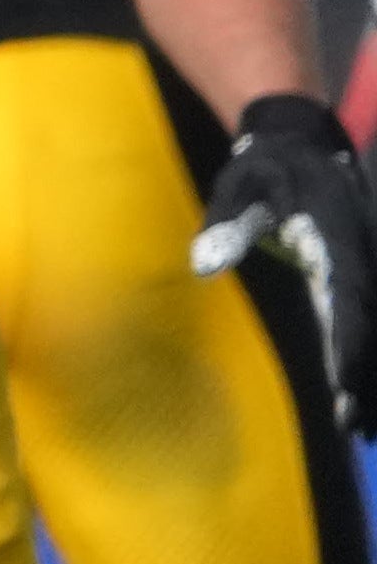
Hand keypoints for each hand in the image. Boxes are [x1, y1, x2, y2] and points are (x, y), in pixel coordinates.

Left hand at [196, 94, 376, 425]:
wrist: (300, 137)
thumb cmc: (263, 165)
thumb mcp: (238, 186)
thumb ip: (225, 225)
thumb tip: (204, 264)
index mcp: (335, 236)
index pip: (347, 297)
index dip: (348, 342)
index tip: (343, 382)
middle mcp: (360, 251)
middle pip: (368, 320)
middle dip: (363, 372)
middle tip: (354, 425)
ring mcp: (364, 259)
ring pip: (372, 320)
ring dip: (368, 370)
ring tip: (364, 425)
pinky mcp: (359, 266)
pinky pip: (364, 313)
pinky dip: (363, 349)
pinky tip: (360, 389)